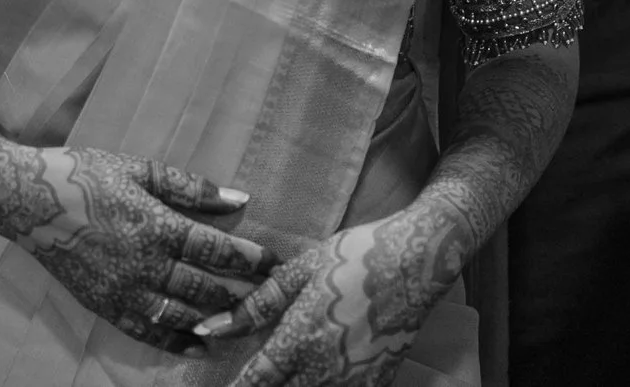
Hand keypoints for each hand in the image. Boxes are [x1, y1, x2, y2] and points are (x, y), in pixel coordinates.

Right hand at [1, 146, 272, 356]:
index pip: (215, 250)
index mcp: (156, 226)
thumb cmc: (85, 175)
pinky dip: (175, 343)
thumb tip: (238, 199)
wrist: (28, 200)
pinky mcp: (105, 305)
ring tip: (244, 325)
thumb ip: (190, 187)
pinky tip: (199, 346)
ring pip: (180, 314)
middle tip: (271, 299)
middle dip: (241, 294)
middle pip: (204, 287)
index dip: (249, 259)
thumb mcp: (139, 169)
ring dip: (215, 322)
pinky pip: (146, 331)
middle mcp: (144, 264)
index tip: (275, 264)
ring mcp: (124, 289)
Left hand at [197, 205, 462, 385]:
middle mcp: (324, 369)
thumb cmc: (356, 257)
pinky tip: (322, 378)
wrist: (418, 262)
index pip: (257, 380)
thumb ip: (256, 304)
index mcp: (299, 339)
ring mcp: (355, 381)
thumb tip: (211, 328)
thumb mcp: (302, 270)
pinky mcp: (380, 382)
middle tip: (257, 380)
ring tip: (290, 378)